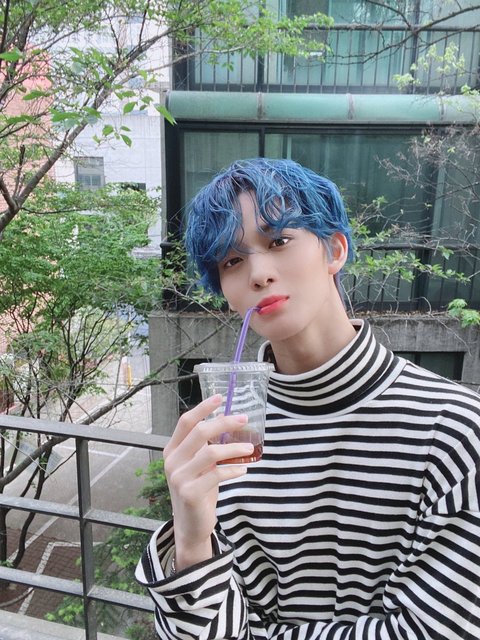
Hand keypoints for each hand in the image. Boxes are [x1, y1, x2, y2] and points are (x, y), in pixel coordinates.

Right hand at [163, 394, 253, 570]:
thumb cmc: (198, 489)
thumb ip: (206, 446)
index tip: (220, 397)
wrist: (190, 525)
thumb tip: (228, 422)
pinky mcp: (190, 493)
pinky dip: (233, 469)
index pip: (185, 422)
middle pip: (200, 432)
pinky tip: (243, 469)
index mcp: (172, 450)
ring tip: (249, 448)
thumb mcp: (199, 465)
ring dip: (233, 447)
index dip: (203, 408)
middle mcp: (172, 461)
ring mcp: (179, 477)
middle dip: (224, 422)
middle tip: (243, 419)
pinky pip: (217, 474)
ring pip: (210, 452)